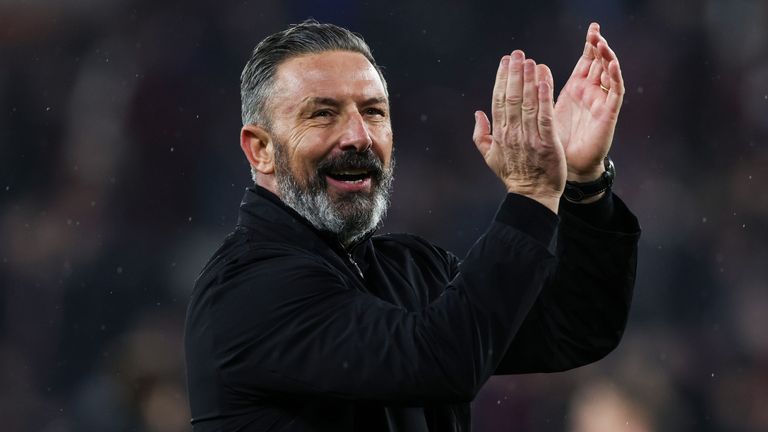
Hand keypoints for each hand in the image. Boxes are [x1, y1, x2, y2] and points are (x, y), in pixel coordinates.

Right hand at [473, 50, 566, 213]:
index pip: (499, 100)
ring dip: (529, 80)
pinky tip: (544, 80)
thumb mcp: (491, 157)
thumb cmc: (513, 175)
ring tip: (530, 61)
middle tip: (517, 53)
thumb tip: (477, 113)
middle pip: (512, 97)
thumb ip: (481, 135)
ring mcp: (530, 138)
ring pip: (528, 103)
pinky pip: (545, 116)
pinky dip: (544, 97)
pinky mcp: (547, 143)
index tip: (505, 61)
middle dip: (514, 73)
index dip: (502, 79)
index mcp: (500, 134)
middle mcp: (512, 133)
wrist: (533, 196)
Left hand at [554, 22, 624, 181]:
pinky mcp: (608, 114)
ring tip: (602, 43)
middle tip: (595, 30)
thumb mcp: (543, 112)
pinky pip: (615, 92)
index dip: (588, 45)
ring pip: (609, 73)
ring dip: (607, 57)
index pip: (585, 61)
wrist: (567, 167)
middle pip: (598, 63)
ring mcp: (600, 102)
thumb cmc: (554, 143)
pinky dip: (615, 77)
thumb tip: (534, 67)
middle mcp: (590, 93)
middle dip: (598, 46)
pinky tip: (612, 64)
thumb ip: (539, 92)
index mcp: (575, 90)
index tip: (592, 27)